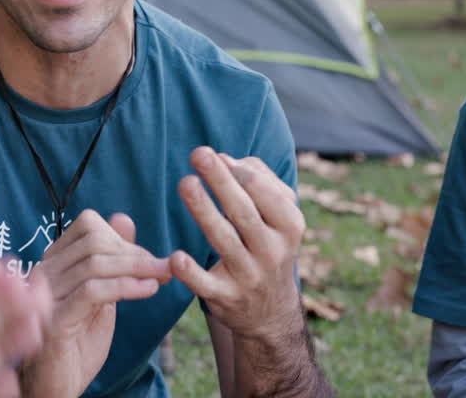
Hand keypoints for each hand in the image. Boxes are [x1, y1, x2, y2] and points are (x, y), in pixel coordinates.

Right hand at [21, 210, 171, 397]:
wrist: (58, 385)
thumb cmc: (77, 341)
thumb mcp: (100, 295)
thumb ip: (110, 260)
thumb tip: (123, 218)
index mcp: (54, 262)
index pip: (88, 225)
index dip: (124, 238)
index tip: (151, 258)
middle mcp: (44, 273)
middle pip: (94, 242)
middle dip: (136, 253)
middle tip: (165, 269)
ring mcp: (46, 296)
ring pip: (95, 264)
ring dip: (138, 268)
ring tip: (162, 277)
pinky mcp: (55, 320)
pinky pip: (93, 291)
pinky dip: (126, 286)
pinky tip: (148, 290)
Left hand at [170, 146, 305, 341]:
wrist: (271, 311)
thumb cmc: (268, 244)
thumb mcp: (280, 215)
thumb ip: (258, 180)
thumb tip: (225, 159)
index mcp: (289, 226)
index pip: (265, 193)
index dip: (239, 172)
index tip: (216, 155)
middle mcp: (273, 252)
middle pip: (244, 212)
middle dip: (221, 181)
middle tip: (199, 154)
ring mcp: (250, 277)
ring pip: (224, 241)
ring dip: (204, 211)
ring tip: (186, 183)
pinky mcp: (226, 298)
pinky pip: (207, 285)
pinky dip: (191, 273)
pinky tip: (176, 257)